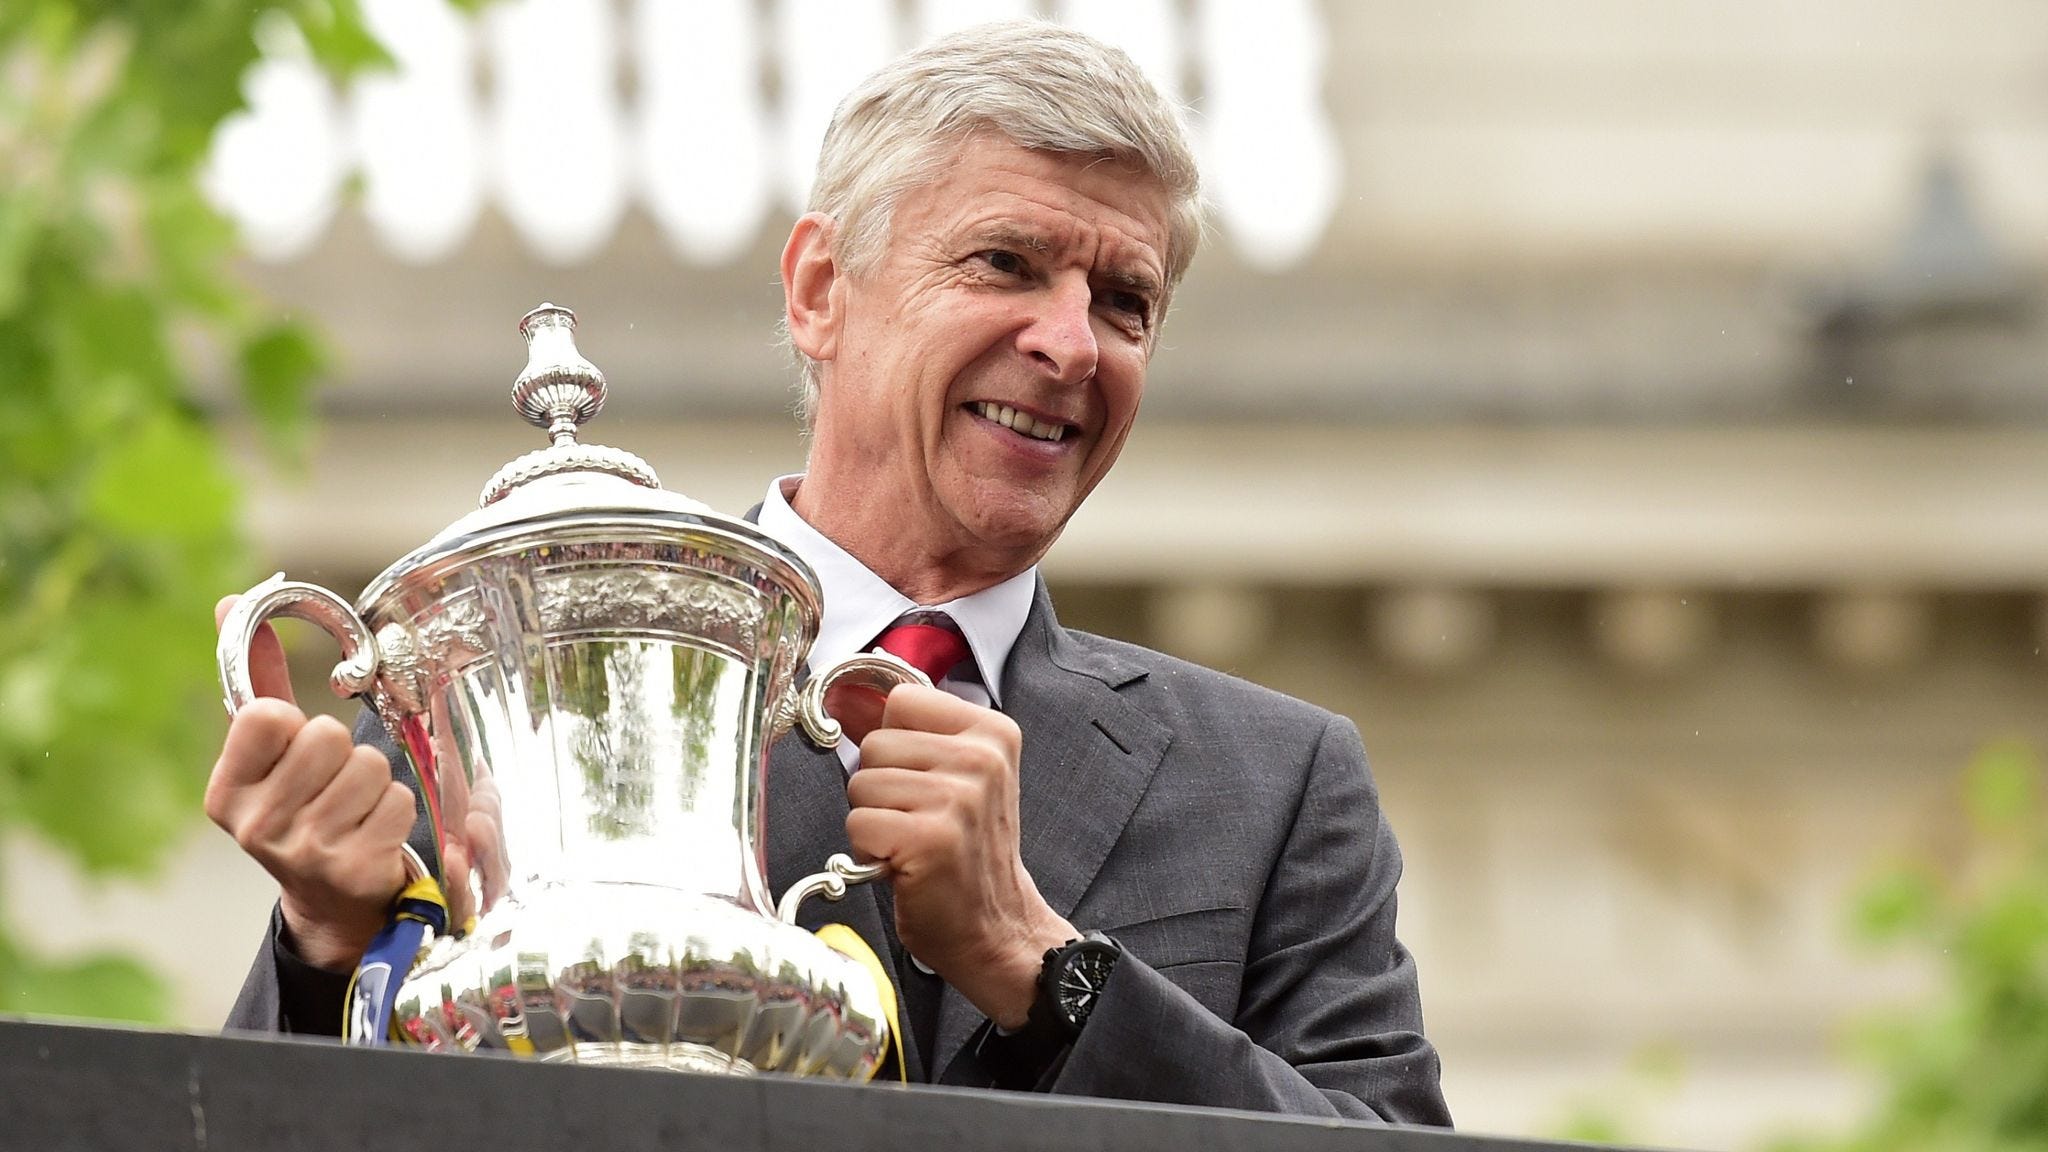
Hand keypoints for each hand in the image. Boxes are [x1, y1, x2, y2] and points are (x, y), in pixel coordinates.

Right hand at [205, 596, 413, 971]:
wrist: (331, 900)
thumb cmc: (301, 808)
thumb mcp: (268, 753)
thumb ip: (254, 678)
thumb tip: (229, 602)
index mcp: (224, 793)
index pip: (269, 715)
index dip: (294, 723)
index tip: (291, 751)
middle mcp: (256, 827)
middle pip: (328, 737)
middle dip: (342, 753)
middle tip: (330, 787)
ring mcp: (304, 853)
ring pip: (370, 767)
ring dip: (374, 783)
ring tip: (353, 811)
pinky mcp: (355, 869)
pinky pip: (398, 800)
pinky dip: (396, 810)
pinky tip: (373, 833)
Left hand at [844, 685, 1074, 1028]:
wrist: (995, 928)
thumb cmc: (966, 852)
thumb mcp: (950, 777)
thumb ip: (902, 733)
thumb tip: (842, 696)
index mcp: (992, 731)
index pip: (901, 702)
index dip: (894, 744)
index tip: (919, 779)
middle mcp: (982, 758)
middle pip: (874, 743)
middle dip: (880, 787)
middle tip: (917, 821)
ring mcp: (959, 797)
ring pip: (861, 783)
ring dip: (874, 821)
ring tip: (912, 843)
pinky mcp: (931, 838)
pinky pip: (858, 824)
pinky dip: (869, 852)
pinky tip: (905, 865)